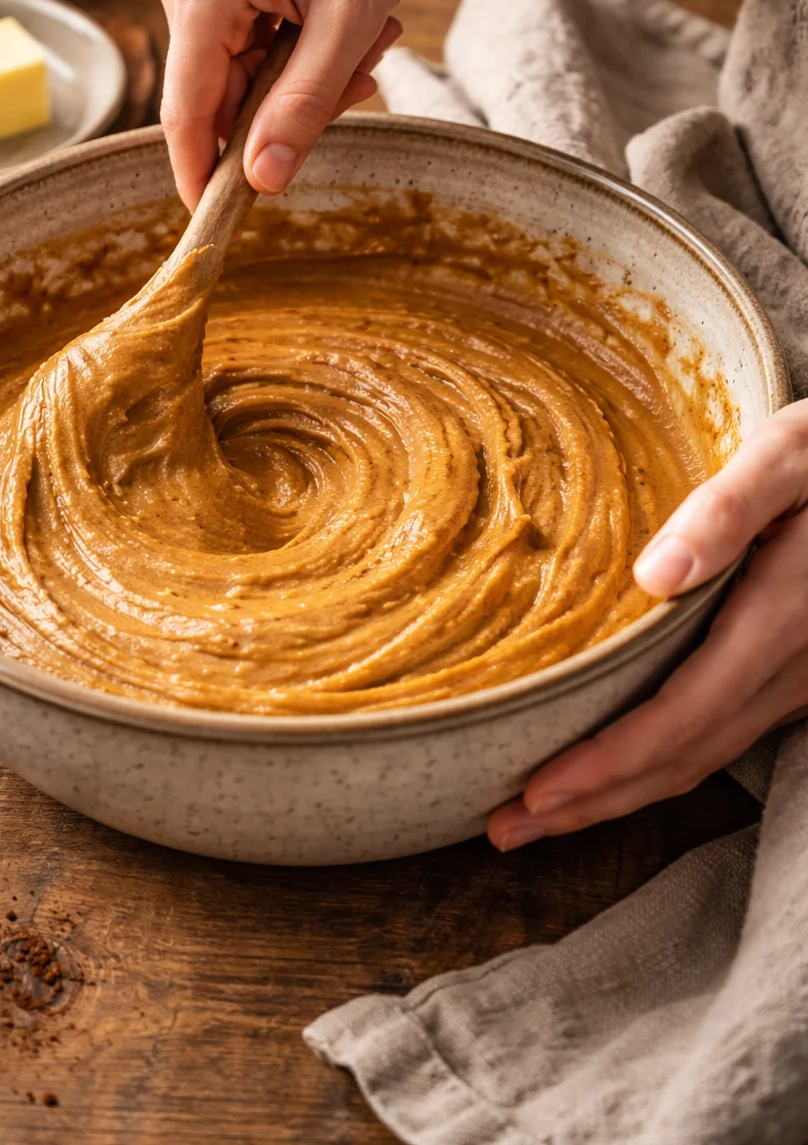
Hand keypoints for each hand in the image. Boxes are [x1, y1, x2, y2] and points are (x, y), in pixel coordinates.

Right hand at [153, 0, 510, 209]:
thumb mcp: (350, 21)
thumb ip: (302, 107)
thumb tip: (261, 183)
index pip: (188, 114)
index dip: (202, 176)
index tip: (219, 227)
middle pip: (220, 95)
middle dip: (291, 106)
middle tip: (364, 79)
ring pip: (241, 71)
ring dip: (305, 73)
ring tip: (368, 33)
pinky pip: (247, 41)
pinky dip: (298, 46)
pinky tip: (343, 17)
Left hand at [488, 398, 807, 849]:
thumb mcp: (790, 456)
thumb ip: (729, 509)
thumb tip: (657, 573)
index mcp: (782, 619)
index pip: (681, 718)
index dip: (607, 764)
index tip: (536, 791)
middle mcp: (794, 668)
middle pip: (684, 758)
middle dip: (594, 802)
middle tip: (506, 827)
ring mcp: (799, 679)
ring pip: (704, 758)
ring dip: (621, 795)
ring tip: (542, 816)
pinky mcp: (794, 672)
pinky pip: (720, 736)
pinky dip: (659, 765)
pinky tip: (616, 766)